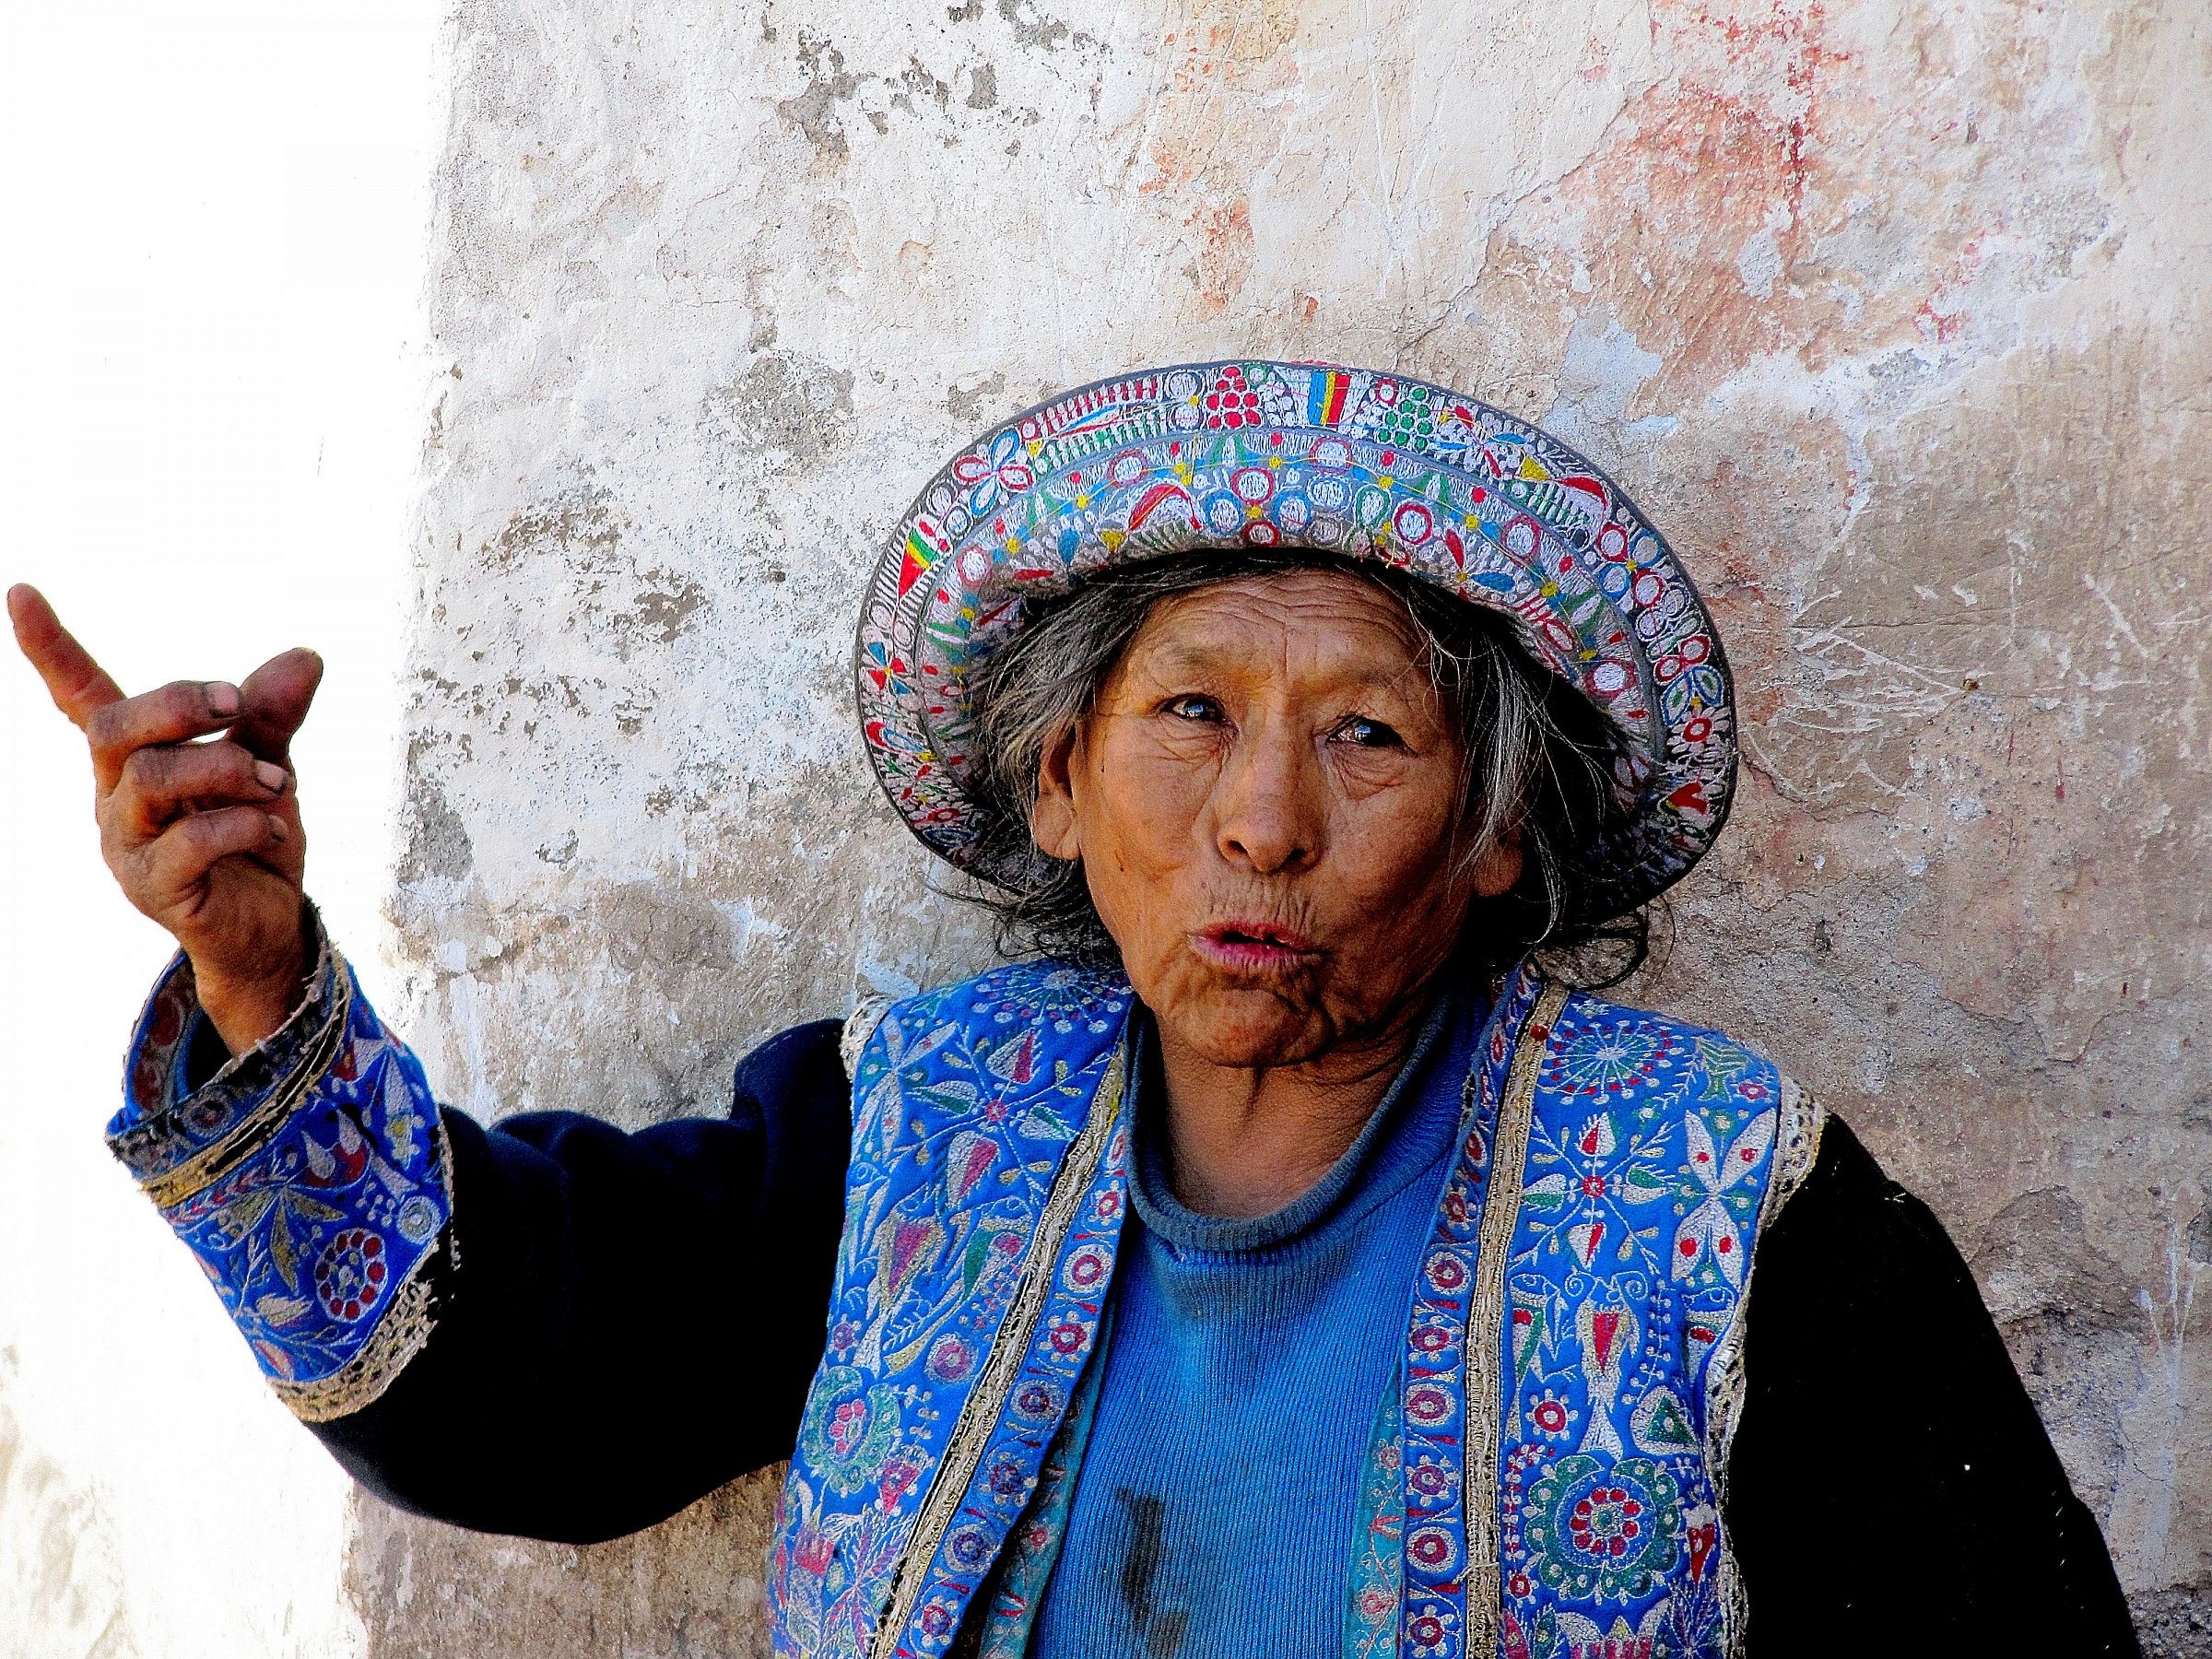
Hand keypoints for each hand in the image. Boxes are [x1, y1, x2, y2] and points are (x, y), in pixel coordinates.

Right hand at [9, 583, 323, 1054]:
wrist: (270, 927)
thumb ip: (272, 716)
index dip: (51, 649)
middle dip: (180, 703)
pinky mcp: (156, 889)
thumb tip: (305, 656)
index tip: (21, 592)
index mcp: (133, 758)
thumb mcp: (266, 765)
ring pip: (153, 779)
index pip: (80, 697)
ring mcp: (128, 845)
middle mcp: (115, 797)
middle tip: (237, 706)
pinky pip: (190, 841)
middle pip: (113, 727)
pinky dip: (243, 823)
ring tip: (277, 783)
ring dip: (228, 768)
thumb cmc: (253, 840)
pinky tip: (274, 828)